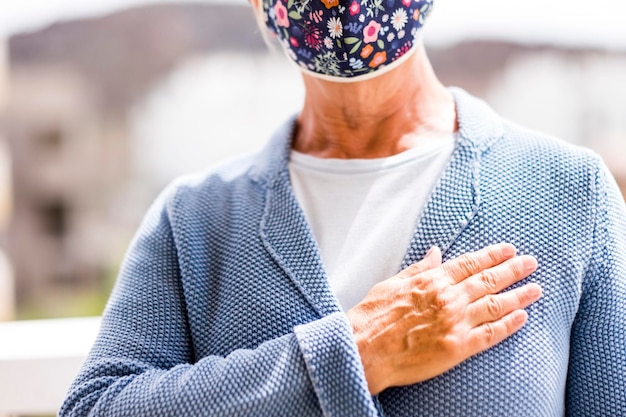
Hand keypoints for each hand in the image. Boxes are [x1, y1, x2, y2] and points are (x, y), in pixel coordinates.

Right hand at [346, 243, 540, 394]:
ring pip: (496, 305)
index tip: (509, 249)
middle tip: (531, 263)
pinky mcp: (458, 347)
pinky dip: (508, 325)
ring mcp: (455, 322)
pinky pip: (490, 334)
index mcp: (432, 280)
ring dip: (518, 295)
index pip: (470, 263)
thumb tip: (436, 253)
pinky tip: (522, 317)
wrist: (365, 348)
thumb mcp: (393, 283)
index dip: (493, 255)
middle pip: (489, 280)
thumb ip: (419, 268)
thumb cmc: (373, 315)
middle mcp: (449, 297)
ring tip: (536, 289)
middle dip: (514, 269)